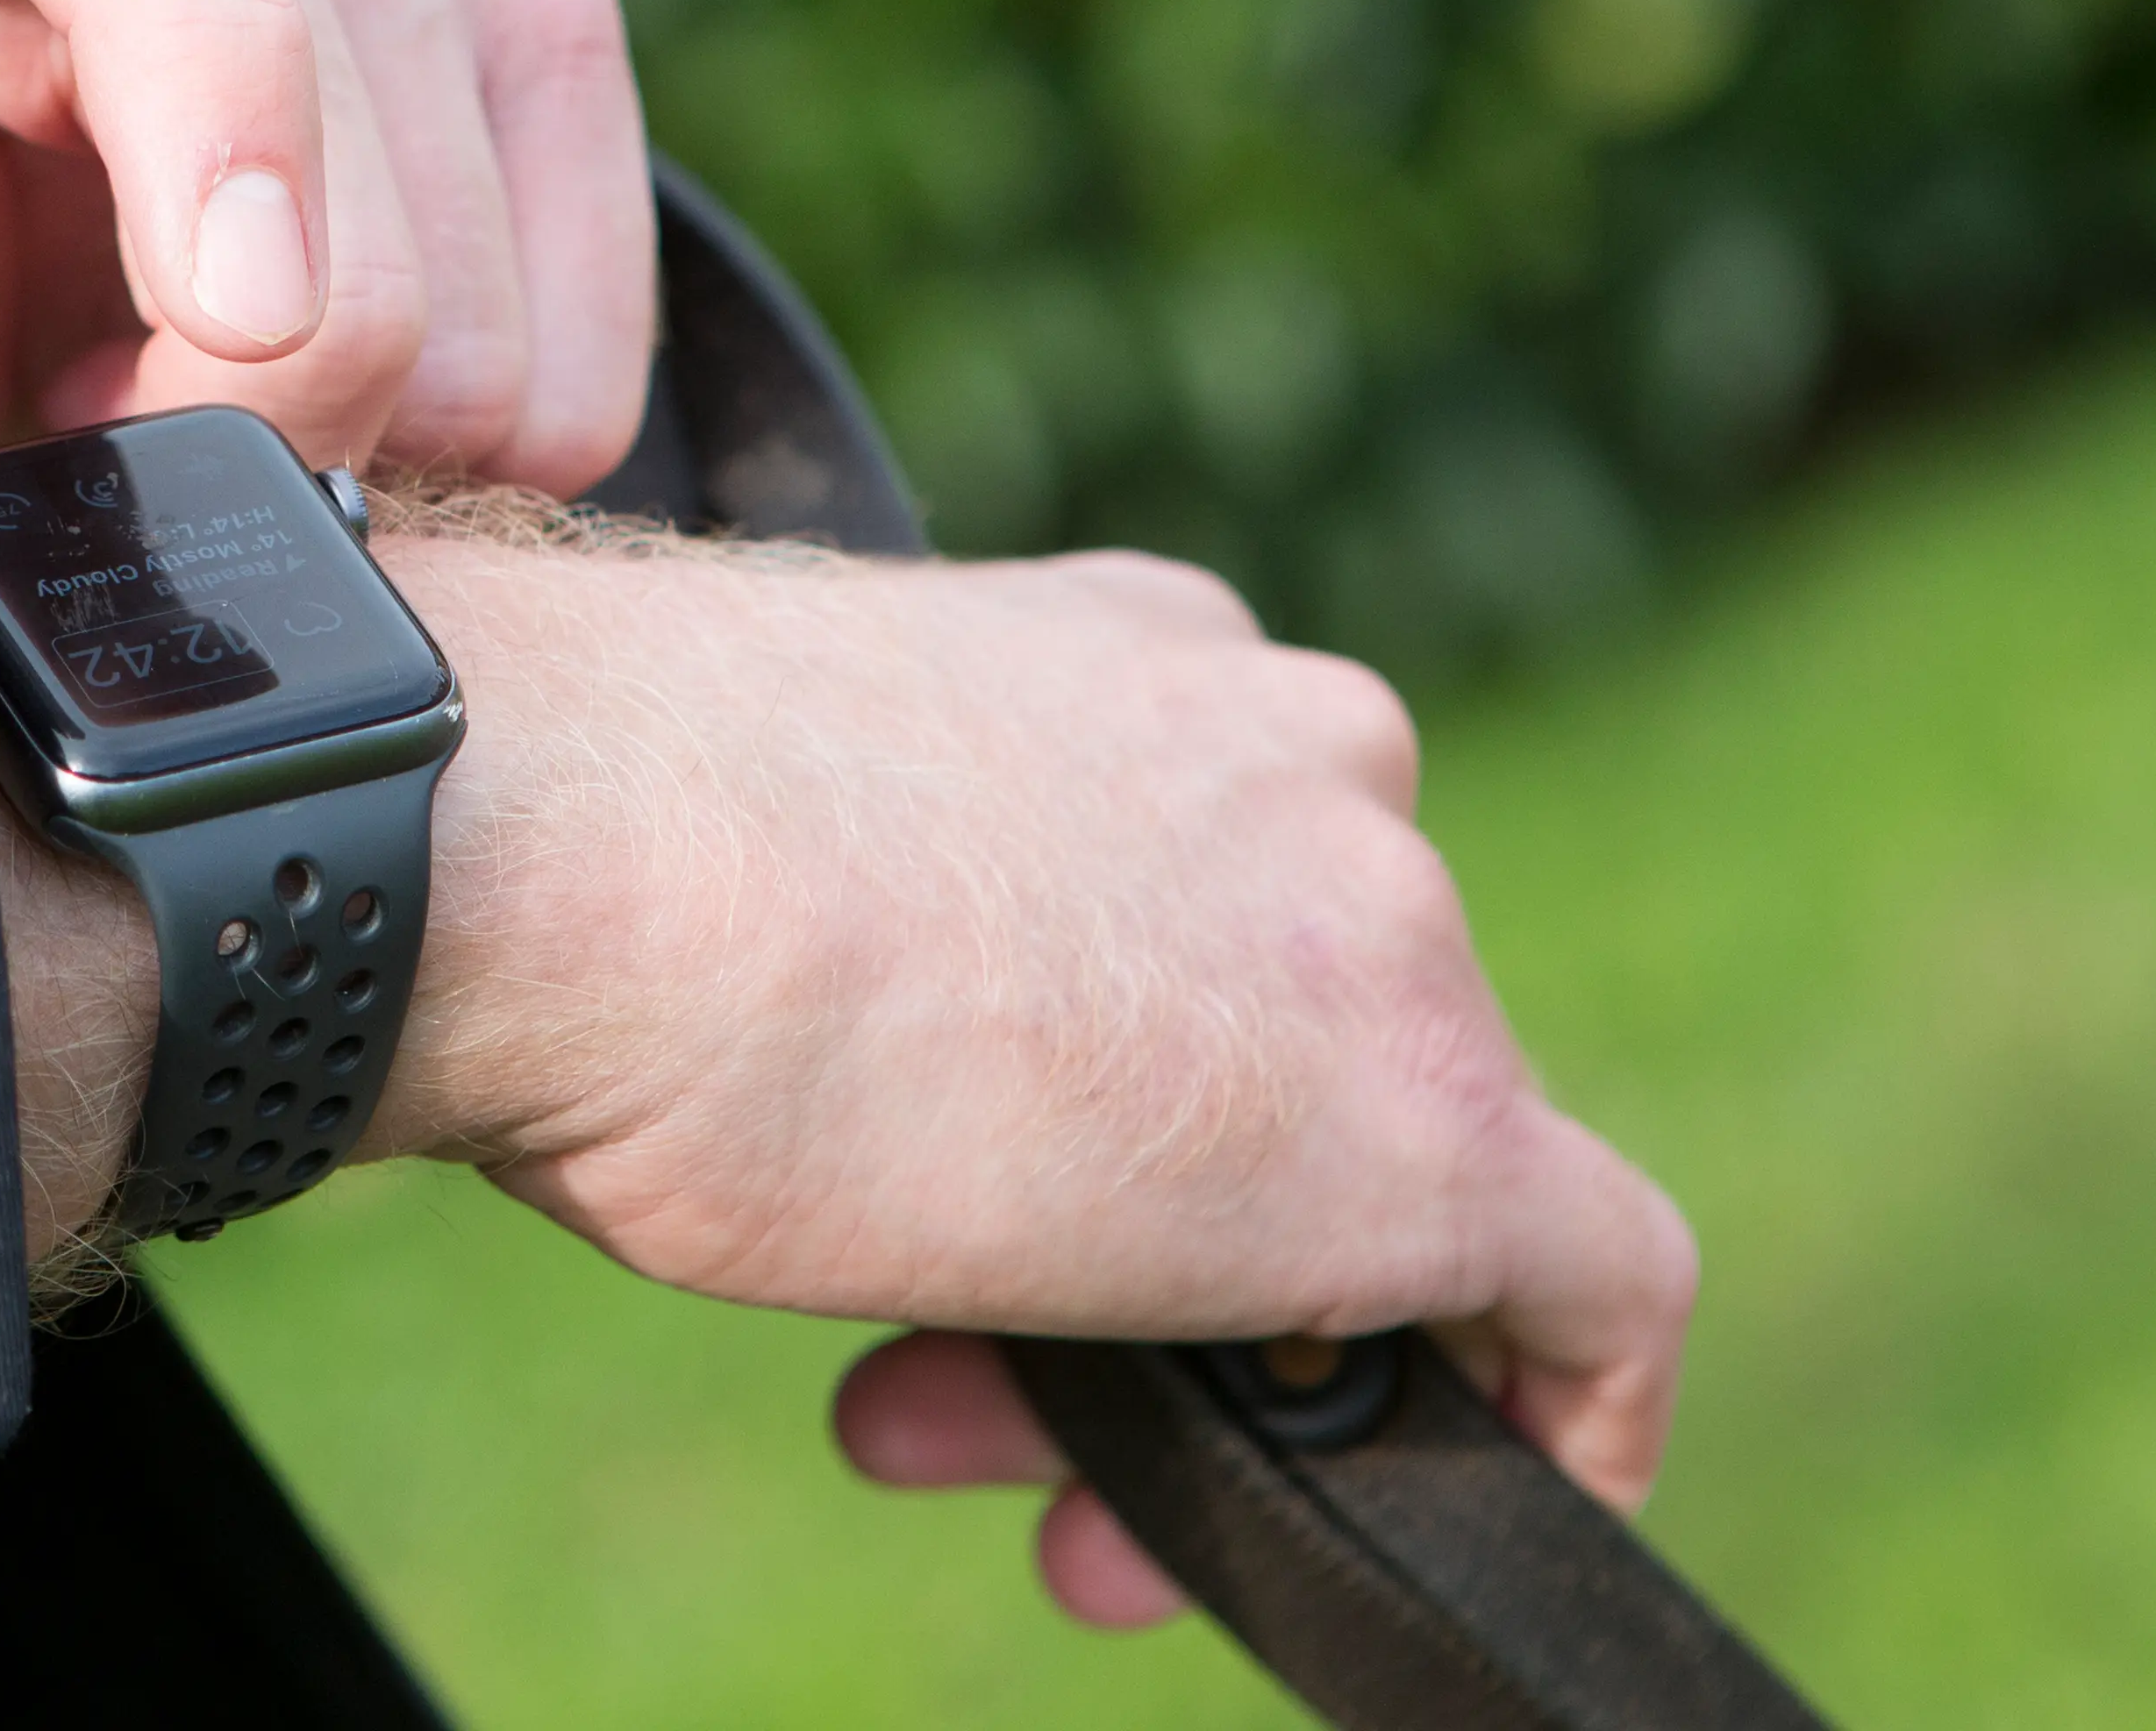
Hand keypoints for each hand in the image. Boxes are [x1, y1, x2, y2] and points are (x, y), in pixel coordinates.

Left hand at [0, 0, 655, 496]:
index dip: (220, 108)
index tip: (228, 337)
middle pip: (356, 212)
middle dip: (230, 419)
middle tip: (91, 421)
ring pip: (479, 327)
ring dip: (336, 445)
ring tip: (177, 383)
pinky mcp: (539, 28)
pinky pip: (581, 369)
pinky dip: (459, 452)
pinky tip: (315, 384)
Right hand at [370, 531, 1693, 1629]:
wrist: (564, 857)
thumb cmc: (573, 845)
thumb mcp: (770, 855)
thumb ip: (897, 919)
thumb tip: (875, 1047)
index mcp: (1143, 664)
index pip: (1212, 907)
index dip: (1128, 1091)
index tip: (1006, 1197)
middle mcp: (1299, 756)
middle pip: (1293, 1046)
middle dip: (1137, 1241)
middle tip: (950, 1391)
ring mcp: (1380, 924)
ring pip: (1378, 1175)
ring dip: (1202, 1348)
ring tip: (1017, 1484)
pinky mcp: (1432, 1130)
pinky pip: (1592, 1281)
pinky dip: (1549, 1401)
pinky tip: (1472, 1491)